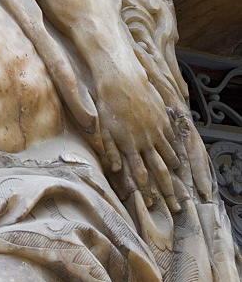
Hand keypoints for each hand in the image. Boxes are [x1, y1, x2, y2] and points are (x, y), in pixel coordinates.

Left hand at [95, 72, 182, 211]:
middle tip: (175, 201)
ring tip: (176, 172)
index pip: (140, 174)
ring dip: (173, 166)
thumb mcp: (104, 129)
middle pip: (159, 169)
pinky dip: (175, 147)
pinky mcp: (163, 119)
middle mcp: (145, 141)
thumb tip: (114, 169)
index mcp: (129, 146)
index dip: (146, 189)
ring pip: (169, 154)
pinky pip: (172, 137)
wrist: (121, 80)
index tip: (151, 201)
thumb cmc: (108, 104)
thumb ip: (110, 150)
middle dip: (167, 188)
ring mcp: (156, 130)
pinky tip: (177, 151)